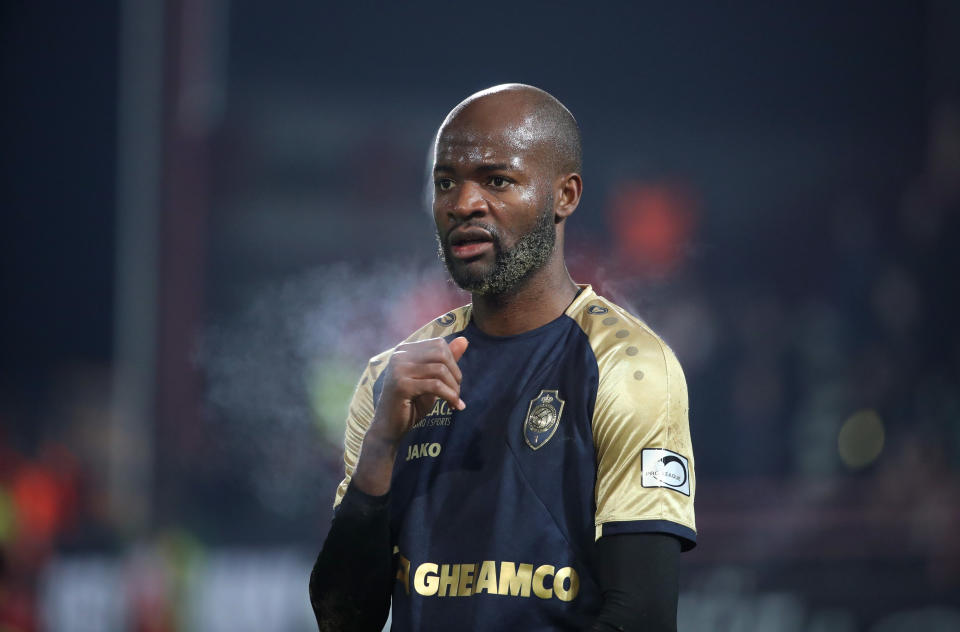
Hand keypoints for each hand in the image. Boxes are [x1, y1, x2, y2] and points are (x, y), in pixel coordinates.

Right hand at [352, 336, 467, 494]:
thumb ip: (446, 361)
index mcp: (404, 350)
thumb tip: (465, 339)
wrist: (389, 428)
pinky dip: (449, 396)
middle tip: (457, 393)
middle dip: (455, 374)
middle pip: (441, 354)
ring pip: (440, 370)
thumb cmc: (411, 403)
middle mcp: (399, 355)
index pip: (439, 344)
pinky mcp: (401, 385)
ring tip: (455, 401)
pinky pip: (435, 385)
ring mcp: (398, 369)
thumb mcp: (432, 380)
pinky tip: (453, 406)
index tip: (455, 382)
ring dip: (453, 388)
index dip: (453, 362)